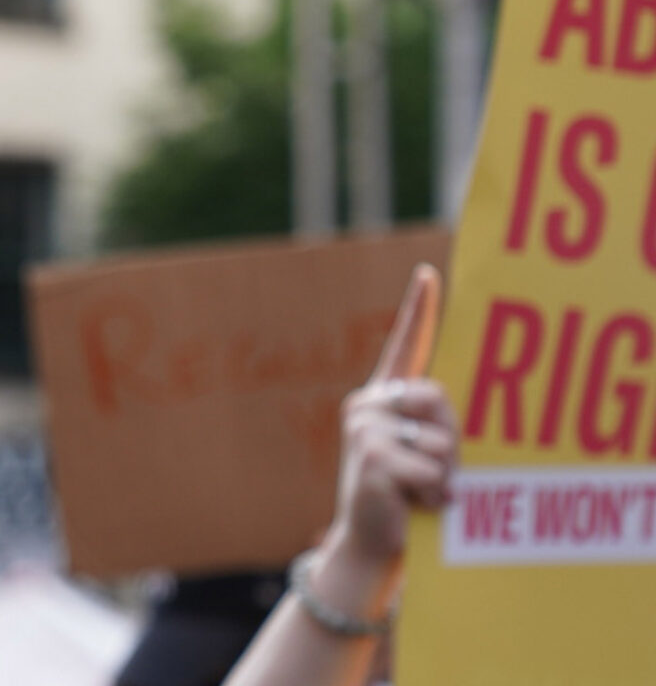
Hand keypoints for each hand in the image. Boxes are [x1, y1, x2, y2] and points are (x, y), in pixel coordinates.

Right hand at [324, 265, 455, 574]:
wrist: (371, 543)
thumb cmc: (408, 499)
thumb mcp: (423, 454)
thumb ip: (432, 427)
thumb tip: (446, 429)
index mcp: (384, 399)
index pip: (405, 345)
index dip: (418, 308)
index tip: (428, 273)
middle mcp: (369, 404)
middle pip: (438, 399)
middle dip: (451, 441)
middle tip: (434, 474)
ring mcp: (365, 428)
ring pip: (440, 442)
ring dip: (444, 477)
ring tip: (420, 494)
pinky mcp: (371, 457)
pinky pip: (431, 470)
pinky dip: (434, 495)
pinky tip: (413, 505)